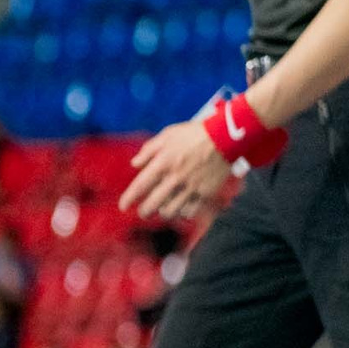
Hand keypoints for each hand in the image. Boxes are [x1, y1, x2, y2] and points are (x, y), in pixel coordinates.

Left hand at [119, 118, 235, 220]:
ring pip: (170, 212)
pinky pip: (190, 212)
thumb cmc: (194, 134)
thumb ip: (148, 150)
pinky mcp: (206, 193)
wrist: (225, 137)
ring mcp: (191, 187)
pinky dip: (183, 213)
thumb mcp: (167, 135)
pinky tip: (181, 209)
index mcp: (163, 163)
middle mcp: (175, 178)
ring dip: (163, 213)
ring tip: (162, 210)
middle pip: (152, 204)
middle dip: (144, 212)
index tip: (123, 206)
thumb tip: (134, 164)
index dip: (128, 199)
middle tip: (143, 212)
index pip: (140, 186)